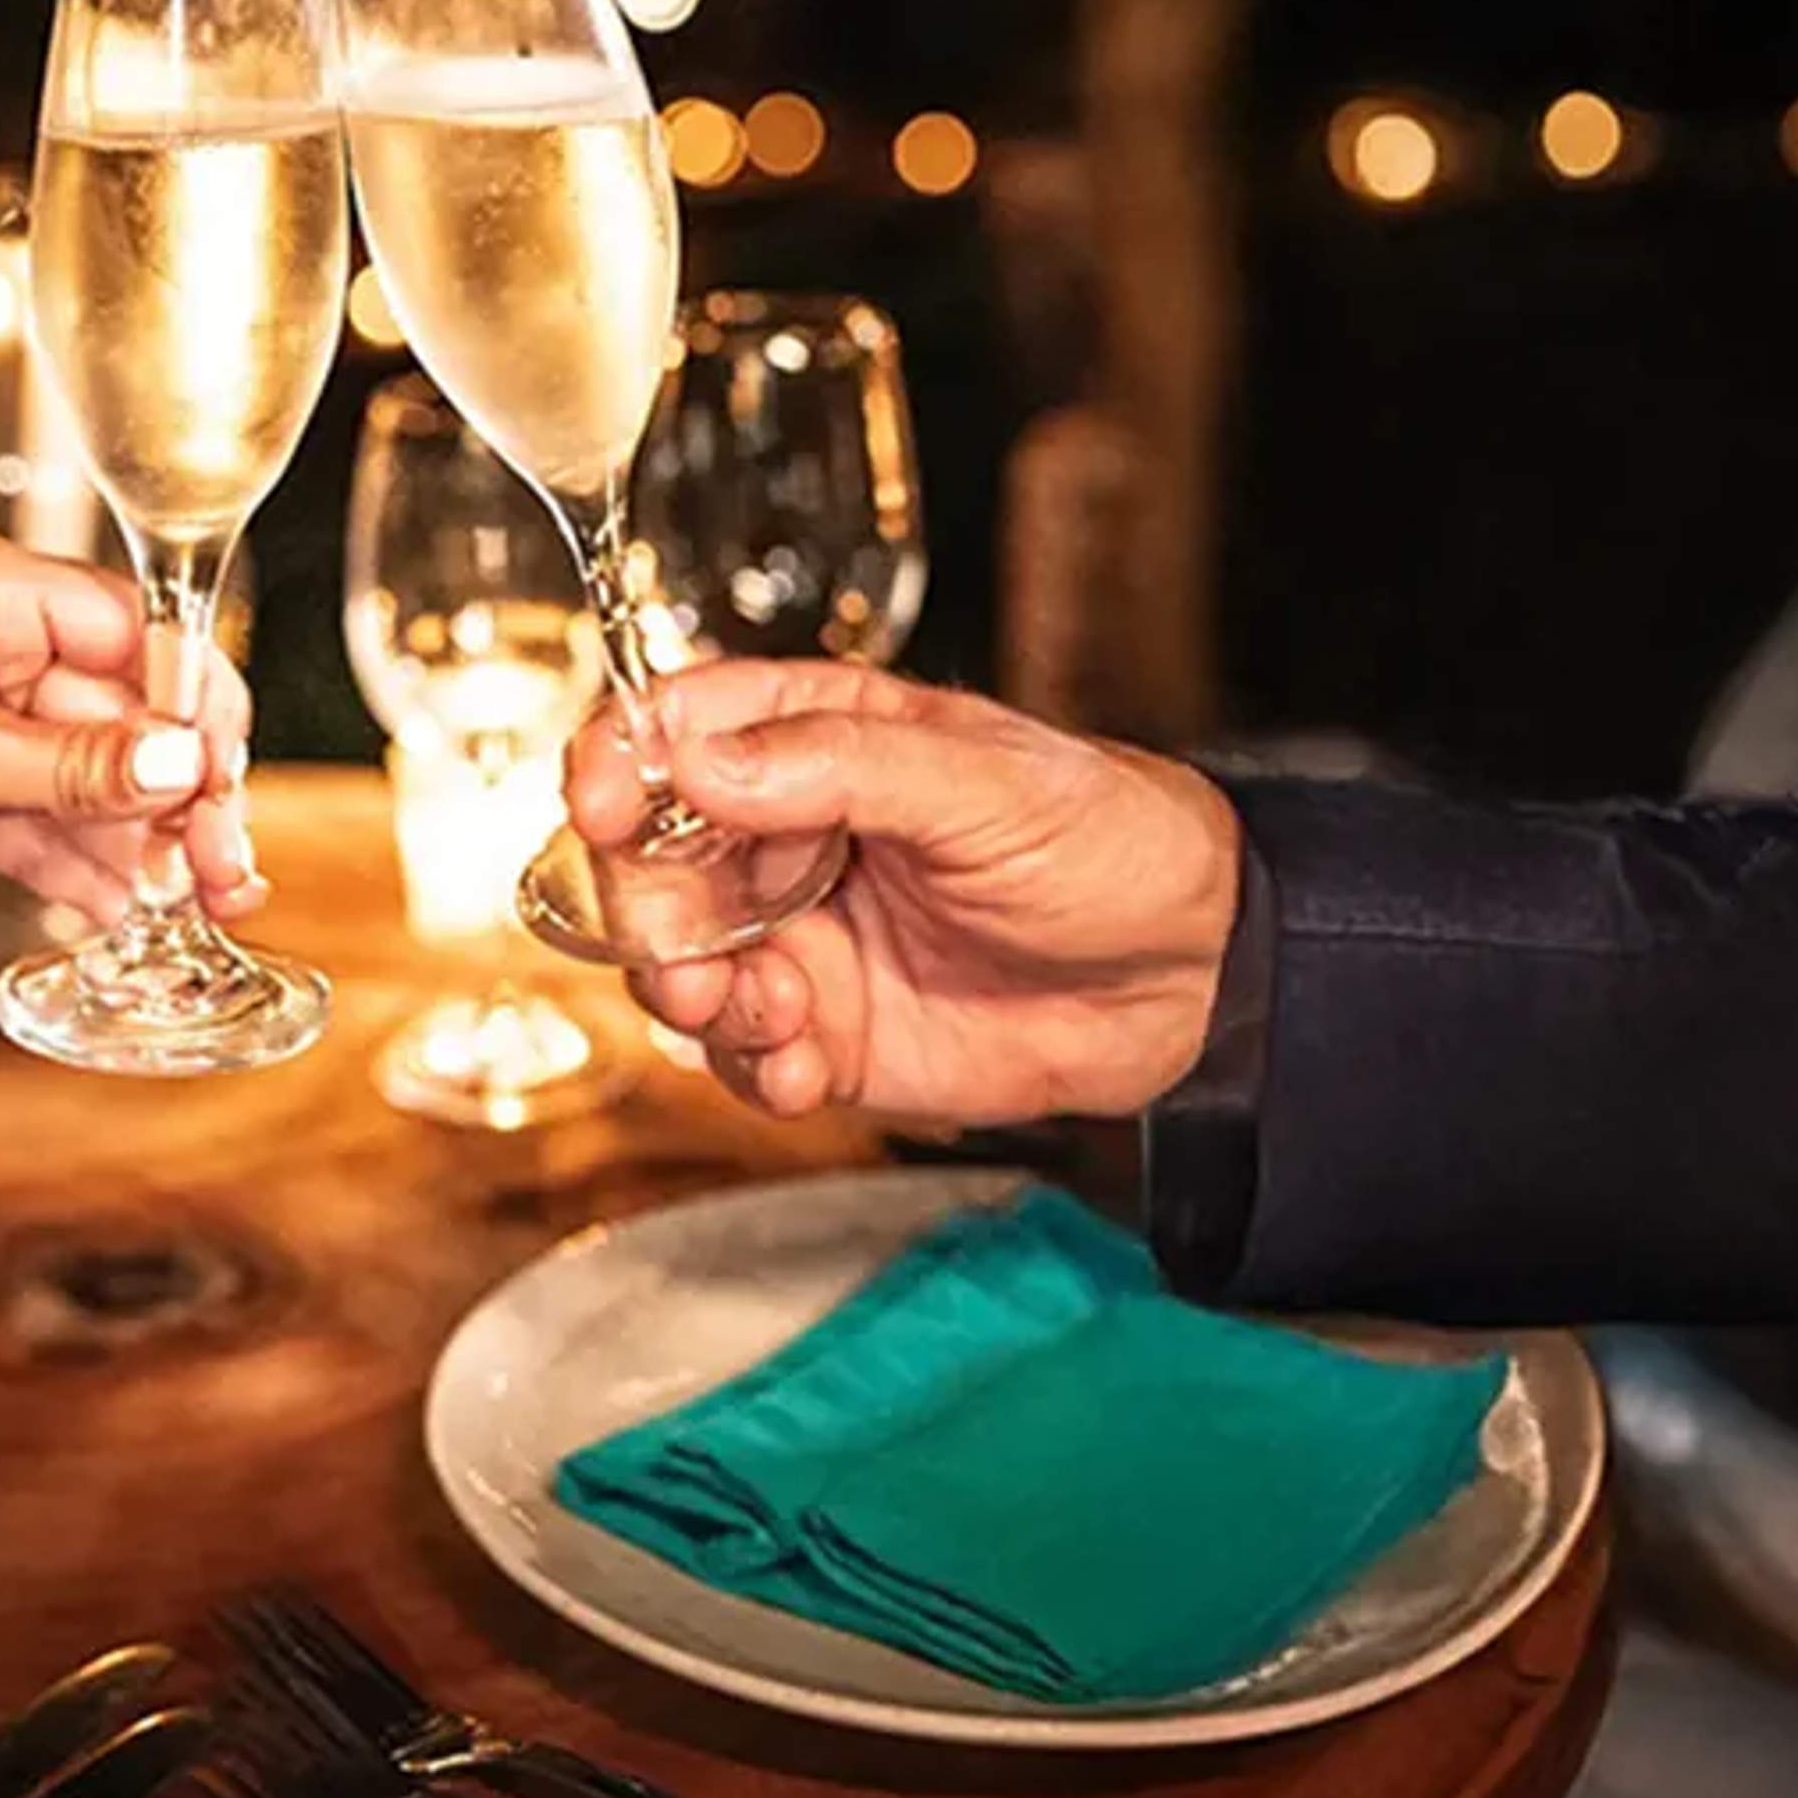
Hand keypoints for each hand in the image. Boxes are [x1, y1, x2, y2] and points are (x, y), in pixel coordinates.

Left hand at [0, 522, 261, 947]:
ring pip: (87, 775)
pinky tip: (123, 909)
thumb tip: (190, 760)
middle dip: (176, 790)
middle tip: (227, 864)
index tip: (230, 775)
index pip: (128, 631)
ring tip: (196, 902)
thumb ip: (73, 765)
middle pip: (120, 711)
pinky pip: (40, 817)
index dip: (188, 704)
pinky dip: (78, 862)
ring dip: (138, 839)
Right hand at [567, 662, 1242, 1123]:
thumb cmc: (1106, 841)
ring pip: (679, 964)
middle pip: (648, 860)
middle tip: (690, 954)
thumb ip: (835, 766)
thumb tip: (699, 760)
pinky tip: (807, 1069)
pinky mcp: (829, 1032)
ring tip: (759, 1016)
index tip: (602, 806)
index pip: (674, 728)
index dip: (620, 761)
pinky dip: (755, 1069)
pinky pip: (744, 1056)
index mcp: (818, 739)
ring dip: (694, 996)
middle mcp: (788, 836)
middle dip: (648, 911)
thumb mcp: (980, 782)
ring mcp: (803, 938)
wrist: (1195, 975)